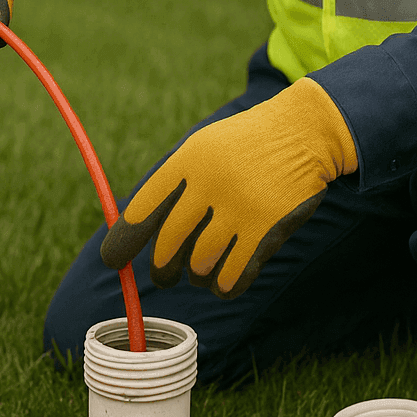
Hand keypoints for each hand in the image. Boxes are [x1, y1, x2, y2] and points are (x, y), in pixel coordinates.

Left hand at [100, 77, 357, 298]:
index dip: (123, 241)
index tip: (112, 260)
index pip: (143, 209)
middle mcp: (209, 183)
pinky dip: (224, 285)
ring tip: (201, 272)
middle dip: (162, 269)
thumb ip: (175, 185)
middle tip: (164, 276)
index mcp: (187, 160)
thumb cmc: (245, 144)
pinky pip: (233, 275)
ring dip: (197, 275)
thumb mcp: (204, 147)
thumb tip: (134, 229)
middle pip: (168, 245)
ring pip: (200, 266)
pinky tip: (224, 283)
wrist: (303, 131)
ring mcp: (239, 207)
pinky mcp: (266, 227)